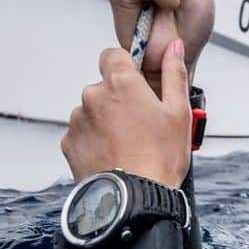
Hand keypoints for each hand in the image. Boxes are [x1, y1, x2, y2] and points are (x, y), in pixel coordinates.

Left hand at [61, 40, 191, 187]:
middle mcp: (93, 96)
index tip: (137, 84)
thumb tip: (173, 48)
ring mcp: (78, 120)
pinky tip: (114, 154)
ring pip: (93, 110)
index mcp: (121, 84)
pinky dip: (95, 140)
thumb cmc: (160, 158)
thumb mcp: (179, 112)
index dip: (126, 66)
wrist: (134, 199)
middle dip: (119, 99)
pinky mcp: (69, 142)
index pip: (113, 55)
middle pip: (104, 86)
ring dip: (106, 120)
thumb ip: (174, 74)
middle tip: (141, 123)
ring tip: (128, 144)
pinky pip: (83, 132)